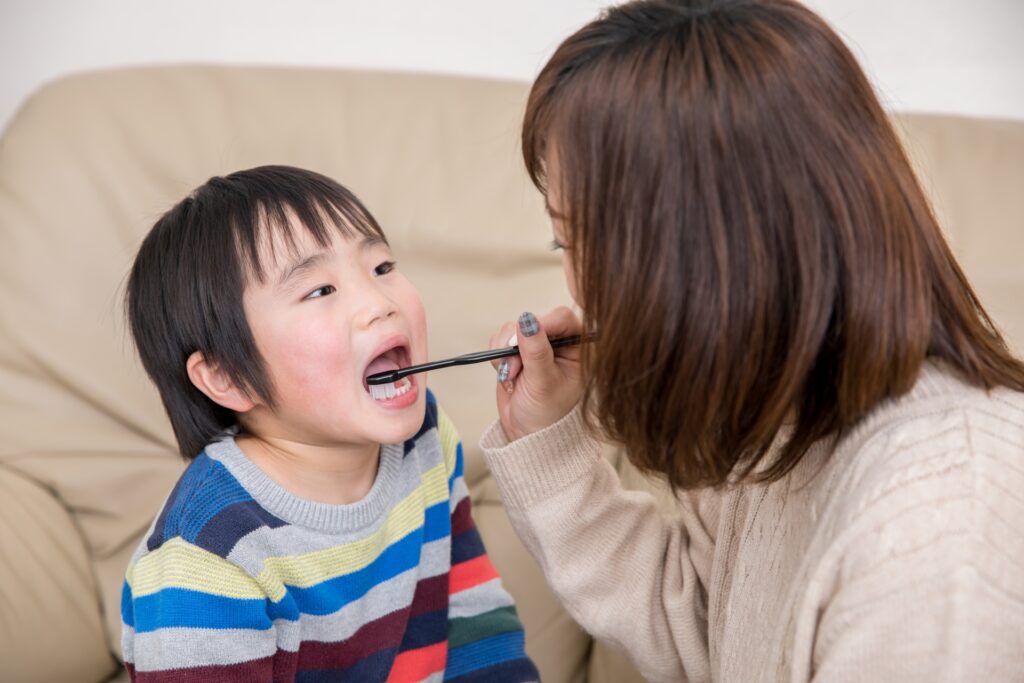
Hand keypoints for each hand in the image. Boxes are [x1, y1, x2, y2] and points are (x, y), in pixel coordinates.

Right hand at [488, 307, 583, 441]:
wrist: (528, 434)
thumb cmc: (547, 415)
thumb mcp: (543, 383)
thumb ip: (536, 352)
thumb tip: (526, 320)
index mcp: (579, 348)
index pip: (562, 319)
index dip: (542, 324)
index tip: (524, 337)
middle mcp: (560, 342)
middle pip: (533, 320)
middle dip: (517, 342)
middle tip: (514, 367)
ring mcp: (538, 345)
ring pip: (513, 328)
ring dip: (506, 351)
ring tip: (513, 376)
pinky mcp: (518, 350)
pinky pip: (501, 338)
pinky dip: (499, 354)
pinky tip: (508, 374)